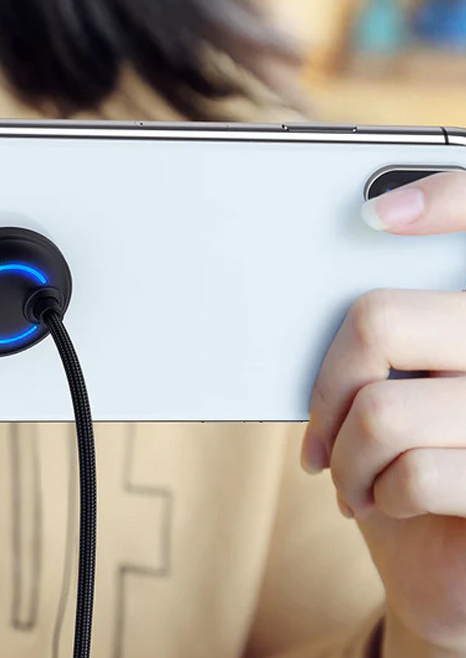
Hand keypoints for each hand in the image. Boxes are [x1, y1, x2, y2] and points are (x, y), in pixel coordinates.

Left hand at [303, 172, 465, 655]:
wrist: (448, 569)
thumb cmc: (418, 467)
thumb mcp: (405, 395)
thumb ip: (393, 344)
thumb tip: (340, 289)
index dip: (443, 199)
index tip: (377, 213)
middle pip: (380, 323)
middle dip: (329, 388)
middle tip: (321, 434)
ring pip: (382, 410)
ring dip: (345, 458)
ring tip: (351, 477)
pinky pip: (412, 471)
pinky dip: (376, 494)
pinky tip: (387, 503)